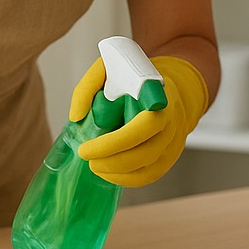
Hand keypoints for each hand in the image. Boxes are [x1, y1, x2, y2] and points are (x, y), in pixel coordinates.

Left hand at [69, 56, 208, 186]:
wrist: (169, 88)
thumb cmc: (136, 80)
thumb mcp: (110, 69)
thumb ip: (88, 87)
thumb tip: (76, 116)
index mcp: (158, 98)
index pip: (143, 126)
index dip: (114, 142)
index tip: (86, 148)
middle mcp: (170, 123)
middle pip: (143, 153)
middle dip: (110, 160)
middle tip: (85, 155)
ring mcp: (172, 143)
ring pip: (147, 168)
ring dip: (116, 172)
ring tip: (94, 165)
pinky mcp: (169, 157)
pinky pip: (149, 176)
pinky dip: (126, 179)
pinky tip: (108, 172)